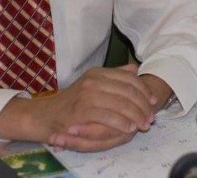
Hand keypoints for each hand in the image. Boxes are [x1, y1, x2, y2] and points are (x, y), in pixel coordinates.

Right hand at [0, 64, 155, 150]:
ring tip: (143, 125)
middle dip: (143, 106)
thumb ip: (113, 76)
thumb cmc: (70, 103)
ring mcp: (87, 94)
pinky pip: (109, 116)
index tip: (153, 101)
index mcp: (98, 73)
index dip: (144, 90)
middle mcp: (93, 80)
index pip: (129, 78)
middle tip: (151, 118)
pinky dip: (122, 123)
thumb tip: (134, 68)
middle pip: (128, 91)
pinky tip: (129, 128)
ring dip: (136, 116)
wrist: (43, 116)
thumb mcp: (92, 84)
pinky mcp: (81, 110)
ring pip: (121, 103)